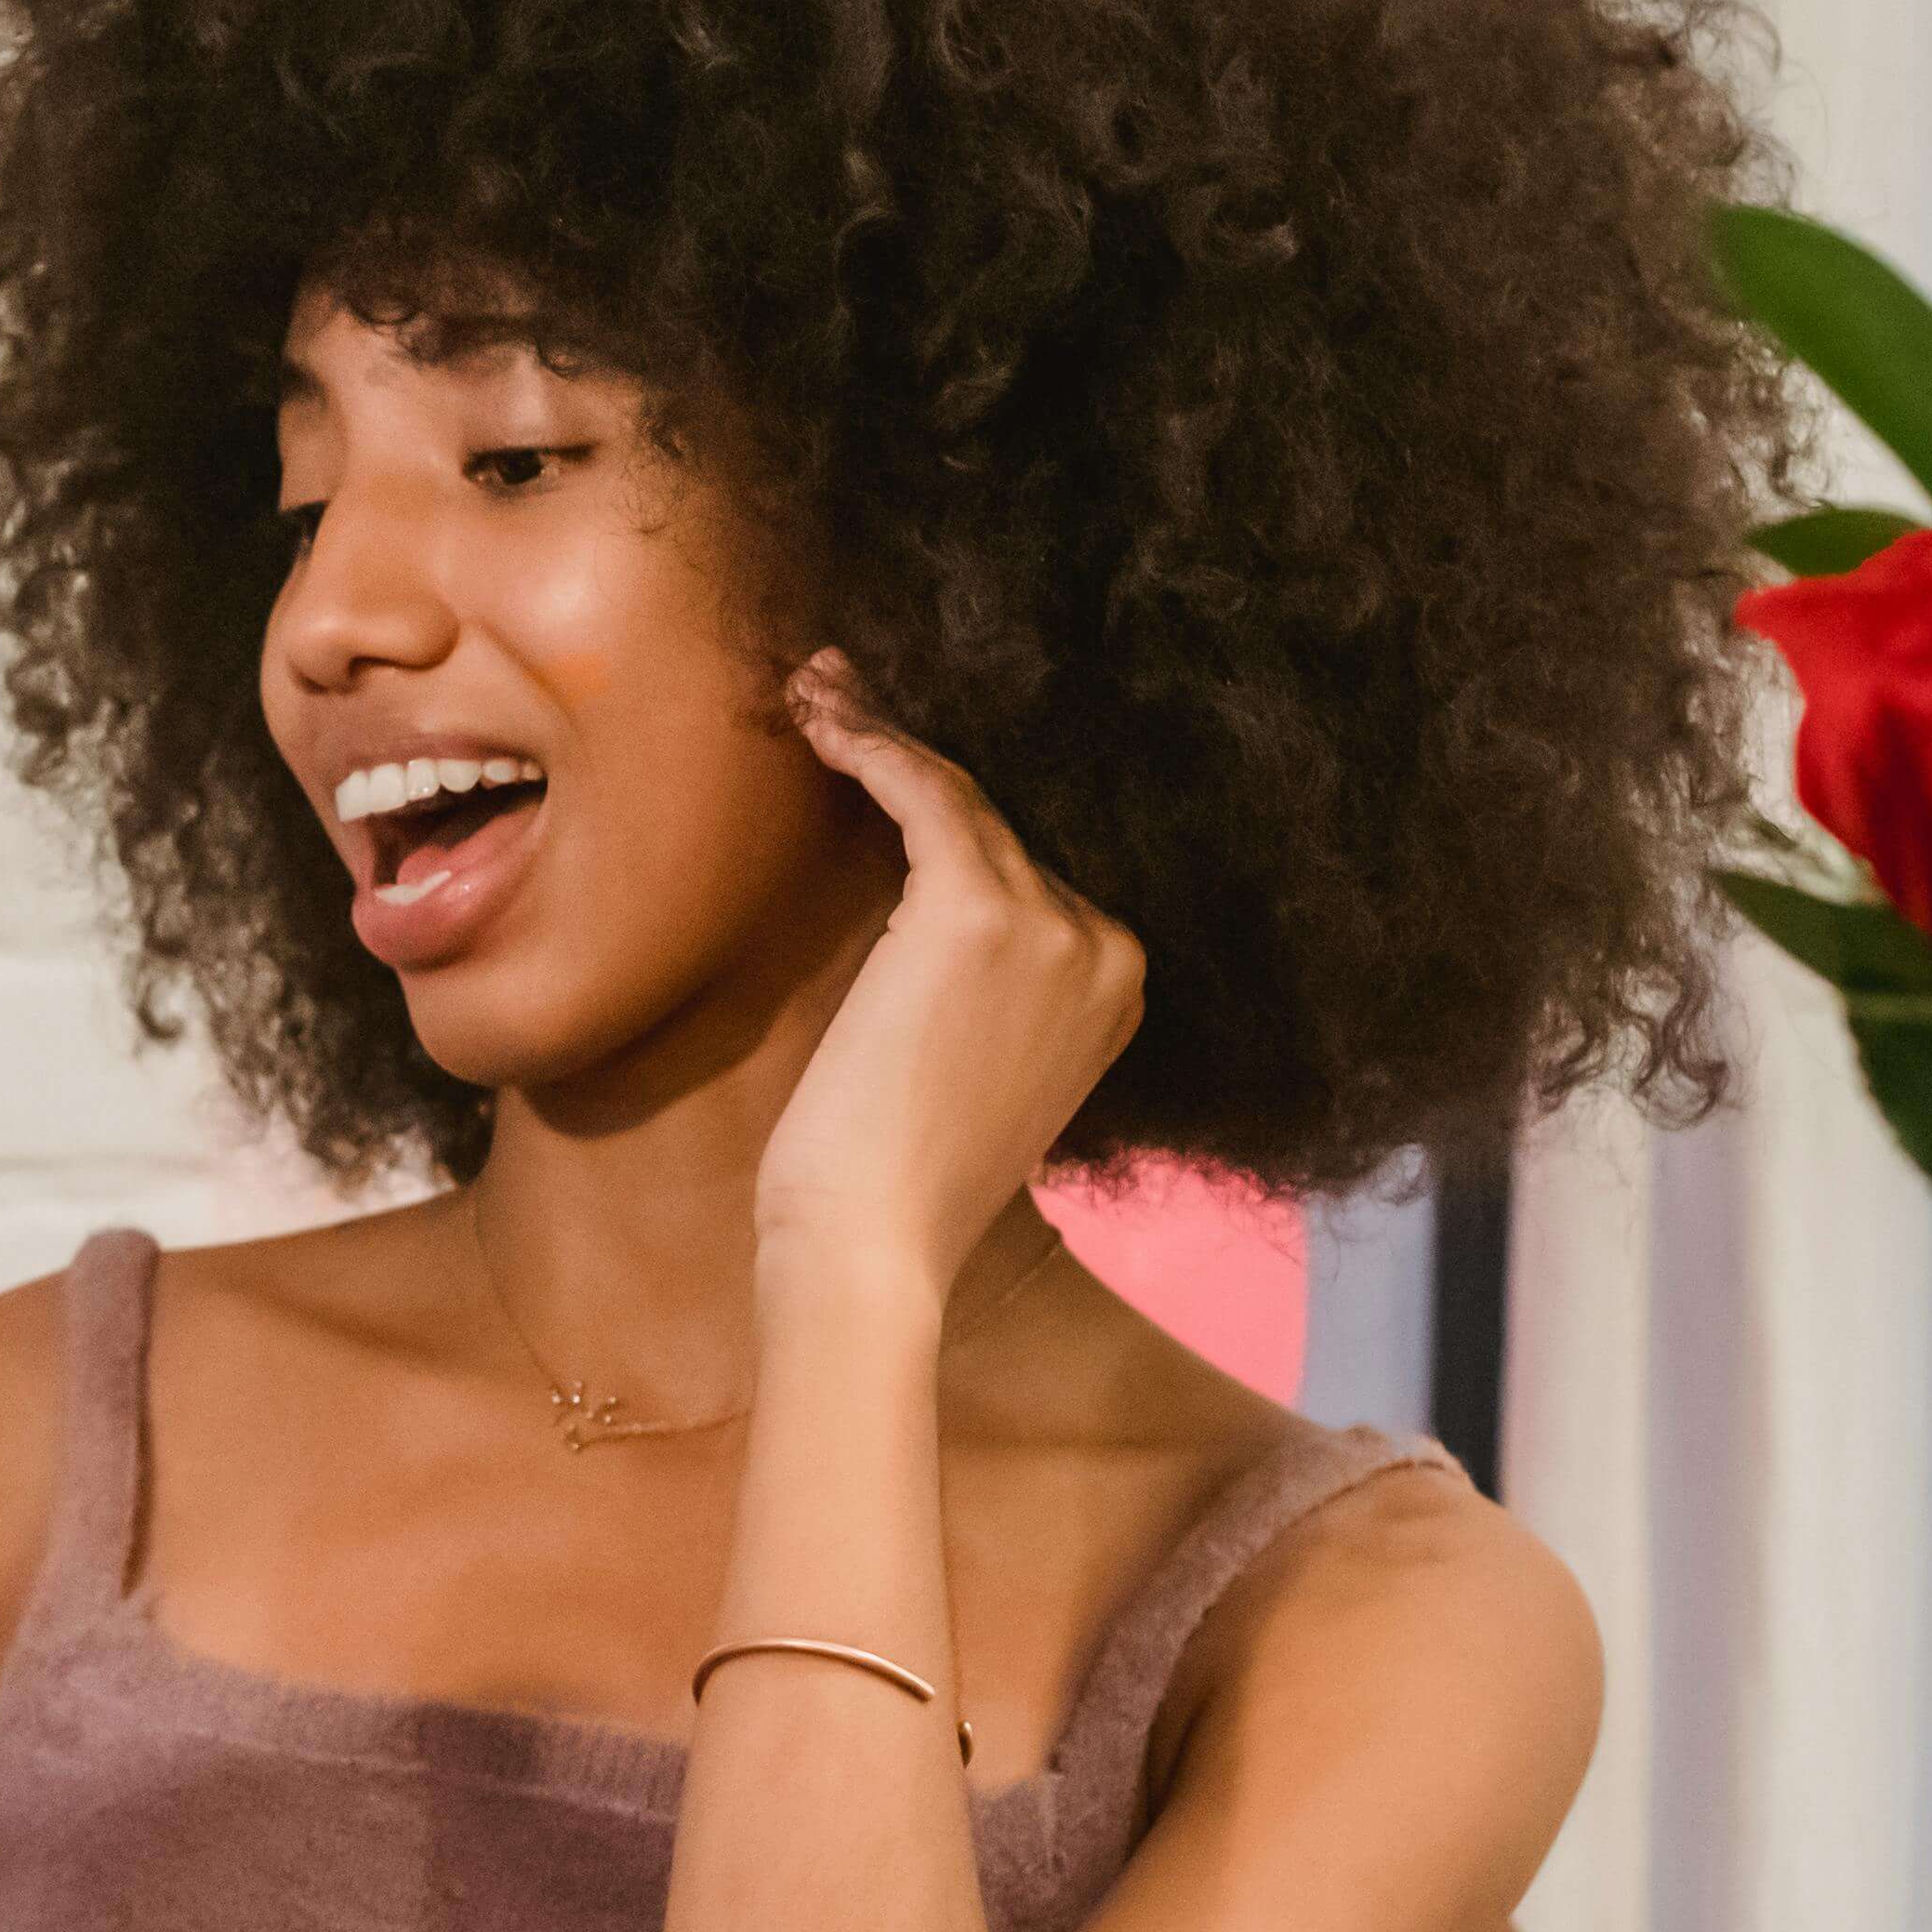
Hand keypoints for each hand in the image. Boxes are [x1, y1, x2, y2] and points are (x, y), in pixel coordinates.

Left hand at [754, 655, 1141, 1309]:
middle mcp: (1105, 947)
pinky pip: (924, 794)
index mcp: (1115, 987)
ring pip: (960, 801)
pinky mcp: (982, 912)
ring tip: (816, 691)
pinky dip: (869, 747)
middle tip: (839, 697)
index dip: (946, 807)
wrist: (871, 1241)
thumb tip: (923, 916)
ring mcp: (1056, 927)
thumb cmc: (894, 1175)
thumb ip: (983, 987)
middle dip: (914, 758)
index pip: (1028, 868)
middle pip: (999, 826)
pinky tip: (821, 716)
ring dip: (878, 733)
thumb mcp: (970, 1064)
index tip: (880, 752)